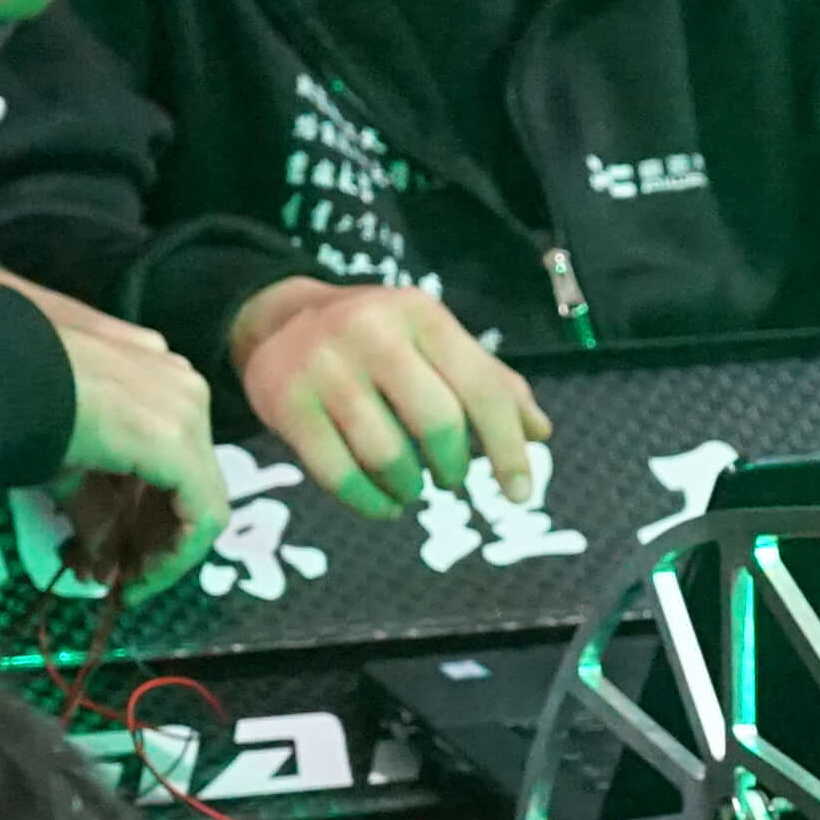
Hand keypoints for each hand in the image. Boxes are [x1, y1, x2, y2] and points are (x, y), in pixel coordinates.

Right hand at [0, 266, 224, 597]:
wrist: (0, 376)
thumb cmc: (21, 404)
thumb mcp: (67, 465)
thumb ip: (94, 512)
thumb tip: (100, 568)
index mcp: (161, 378)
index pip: (175, 462)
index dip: (152, 519)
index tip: (121, 559)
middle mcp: (185, 389)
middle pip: (190, 482)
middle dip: (155, 538)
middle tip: (121, 576)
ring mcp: (188, 412)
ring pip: (201, 502)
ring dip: (164, 552)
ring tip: (126, 584)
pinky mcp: (180, 446)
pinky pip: (201, 515)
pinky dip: (174, 556)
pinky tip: (140, 580)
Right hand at [229, 276, 550, 517]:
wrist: (278, 318)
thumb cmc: (378, 338)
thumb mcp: (435, 341)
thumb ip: (490, 382)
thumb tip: (540, 433)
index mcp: (422, 315)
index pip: (480, 387)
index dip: (507, 446)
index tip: (520, 492)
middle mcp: (373, 333)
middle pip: (436, 421)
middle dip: (453, 466)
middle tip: (451, 479)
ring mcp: (324, 366)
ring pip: (386, 454)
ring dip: (410, 487)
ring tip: (412, 487)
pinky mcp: (286, 403)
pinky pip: (338, 474)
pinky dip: (370, 503)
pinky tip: (384, 504)